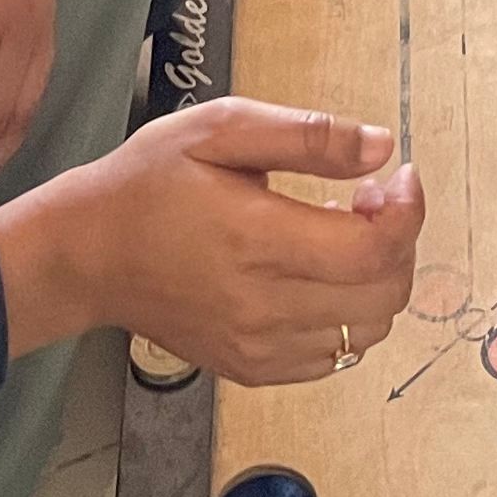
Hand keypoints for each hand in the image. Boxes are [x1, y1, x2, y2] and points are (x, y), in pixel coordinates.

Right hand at [0, 99, 421, 378]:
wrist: (88, 254)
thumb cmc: (150, 181)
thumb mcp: (222, 127)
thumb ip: (307, 136)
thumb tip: (381, 147)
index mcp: (258, 240)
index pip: (374, 249)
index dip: (408, 211)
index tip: (399, 175)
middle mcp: (263, 307)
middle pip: (384, 295)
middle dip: (398, 241)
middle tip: (368, 198)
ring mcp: (258, 347)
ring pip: (366, 332)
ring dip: (377, 280)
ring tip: (341, 234)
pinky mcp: (250, 368)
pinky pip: (331, 357)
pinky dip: (347, 317)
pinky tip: (317, 274)